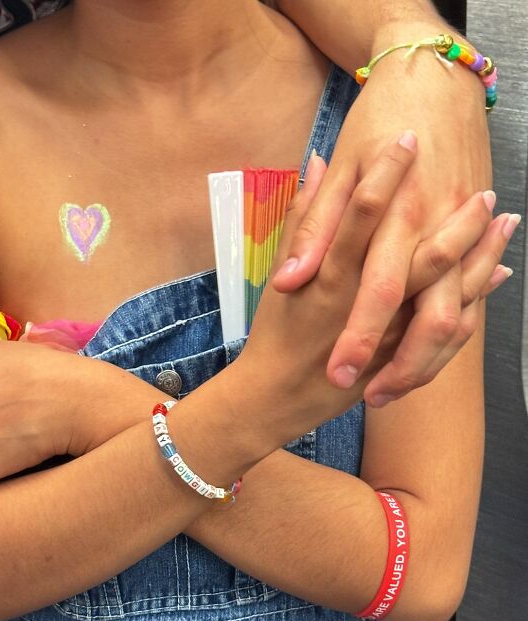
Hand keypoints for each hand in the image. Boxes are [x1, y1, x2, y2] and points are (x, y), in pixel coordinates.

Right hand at [237, 130, 511, 447]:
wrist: (269, 397)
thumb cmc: (271, 336)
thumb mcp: (277, 275)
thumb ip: (303, 221)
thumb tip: (317, 165)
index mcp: (328, 271)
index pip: (364, 209)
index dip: (387, 170)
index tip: (410, 136)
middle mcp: (362, 298)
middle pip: (425, 251)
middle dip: (460, 218)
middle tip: (485, 191)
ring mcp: (386, 330)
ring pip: (447, 289)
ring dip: (481, 254)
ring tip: (504, 223)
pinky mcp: (396, 355)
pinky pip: (447, 329)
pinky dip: (475, 297)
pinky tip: (493, 273)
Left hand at [270, 33, 517, 405]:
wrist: (434, 81)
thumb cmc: (377, 126)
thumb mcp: (342, 170)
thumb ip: (315, 228)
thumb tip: (287, 282)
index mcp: (396, 221)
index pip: (380, 295)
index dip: (361, 340)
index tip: (338, 379)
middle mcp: (433, 238)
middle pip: (432, 320)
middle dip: (404, 368)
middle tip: (371, 399)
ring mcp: (457, 241)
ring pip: (458, 318)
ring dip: (429, 358)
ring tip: (391, 390)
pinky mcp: (471, 237)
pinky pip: (469, 296)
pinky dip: (452, 327)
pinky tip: (426, 354)